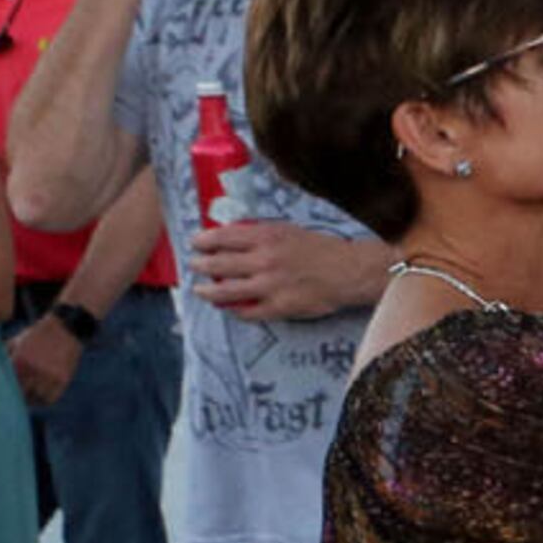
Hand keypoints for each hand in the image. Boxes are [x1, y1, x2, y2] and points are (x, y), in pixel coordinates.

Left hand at [8, 313, 84, 404]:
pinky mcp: (62, 380)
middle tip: (15, 397)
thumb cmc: (37, 334)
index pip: (9, 383)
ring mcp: (49, 376)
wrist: (64, 329)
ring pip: (36, 398)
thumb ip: (5, 352)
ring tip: (28, 398)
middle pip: (21, 393)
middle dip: (18, 396)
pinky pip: (50, 398)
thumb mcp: (18, 340)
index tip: (4, 392)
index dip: (6, 389)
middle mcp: (34, 370)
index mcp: (20, 360)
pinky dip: (44, 401)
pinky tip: (40, 397)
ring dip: (31, 400)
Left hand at [185, 219, 375, 323]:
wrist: (349, 271)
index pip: (223, 237)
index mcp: (265, 238)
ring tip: (200, 291)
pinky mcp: (279, 307)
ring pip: (227, 291)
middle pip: (219, 264)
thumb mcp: (288, 230)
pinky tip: (229, 309)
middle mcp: (263, 261)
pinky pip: (249, 312)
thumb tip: (232, 235)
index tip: (195, 243)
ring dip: (209, 291)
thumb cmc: (321, 248)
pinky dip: (235, 311)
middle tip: (193, 265)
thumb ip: (260, 232)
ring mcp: (269, 286)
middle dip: (201, 265)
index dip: (204, 240)